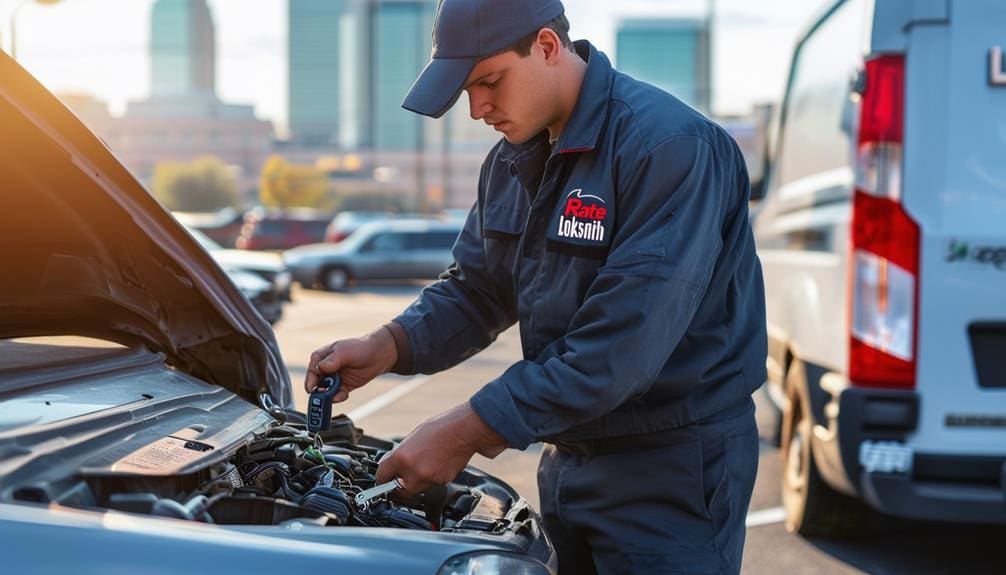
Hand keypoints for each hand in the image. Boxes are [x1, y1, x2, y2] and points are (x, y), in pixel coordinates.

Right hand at [304, 326, 396, 402]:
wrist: (379, 355)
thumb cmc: (360, 348)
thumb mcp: (344, 351)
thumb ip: (331, 360)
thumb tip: (319, 368)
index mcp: (320, 358)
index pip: (311, 373)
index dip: (313, 383)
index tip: (318, 389)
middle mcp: (325, 369)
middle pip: (316, 385)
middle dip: (320, 392)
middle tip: (328, 395)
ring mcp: (333, 378)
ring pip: (325, 392)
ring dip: (330, 396)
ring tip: (339, 393)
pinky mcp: (343, 386)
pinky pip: (336, 396)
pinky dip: (338, 397)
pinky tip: (345, 394)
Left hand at [375, 402, 507, 498]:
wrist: (465, 430)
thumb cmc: (442, 428)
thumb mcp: (413, 437)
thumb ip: (402, 454)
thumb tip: (397, 465)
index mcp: (402, 456)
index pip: (382, 476)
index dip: (381, 480)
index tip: (382, 481)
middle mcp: (413, 471)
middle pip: (399, 491)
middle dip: (398, 487)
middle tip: (400, 481)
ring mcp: (428, 478)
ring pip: (416, 489)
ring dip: (416, 482)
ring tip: (425, 464)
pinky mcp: (442, 482)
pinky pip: (431, 485)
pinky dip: (432, 478)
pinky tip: (437, 464)